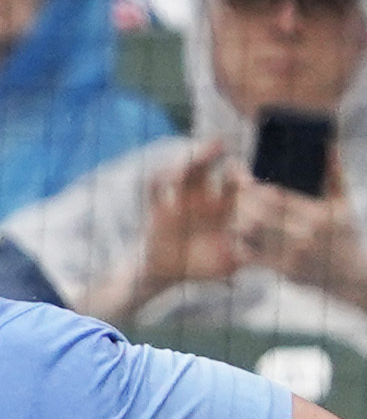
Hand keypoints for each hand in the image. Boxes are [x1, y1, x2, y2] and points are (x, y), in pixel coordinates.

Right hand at [140, 147, 237, 303]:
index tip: (247, 181)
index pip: (233, 181)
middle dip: (212, 153)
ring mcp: (179, 201)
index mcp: (223, 206)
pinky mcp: (157, 210)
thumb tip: (265, 252)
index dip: (240, 175)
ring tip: (193, 159)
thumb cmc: (205, 267)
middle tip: (219, 145)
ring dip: (186, 160)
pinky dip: (157, 181)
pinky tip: (165, 180)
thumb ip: (247, 256)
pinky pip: (153, 189)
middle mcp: (202, 197)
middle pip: (207, 166)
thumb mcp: (229, 264)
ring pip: (182, 171)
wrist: (169, 274)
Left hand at [223, 176, 364, 291]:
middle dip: (240, 199)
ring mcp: (291, 256)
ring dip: (236, 219)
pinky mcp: (282, 271)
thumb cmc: (345, 234)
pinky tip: (235, 231)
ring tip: (230, 207)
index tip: (238, 172)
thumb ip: (333, 174)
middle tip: (229, 187)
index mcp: (319, 216)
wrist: (350, 276)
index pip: (277, 196)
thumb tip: (326, 143)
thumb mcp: (343, 204)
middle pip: (258, 214)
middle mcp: (304, 236)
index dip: (253, 184)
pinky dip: (239, 241)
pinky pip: (251, 255)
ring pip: (250, 234)